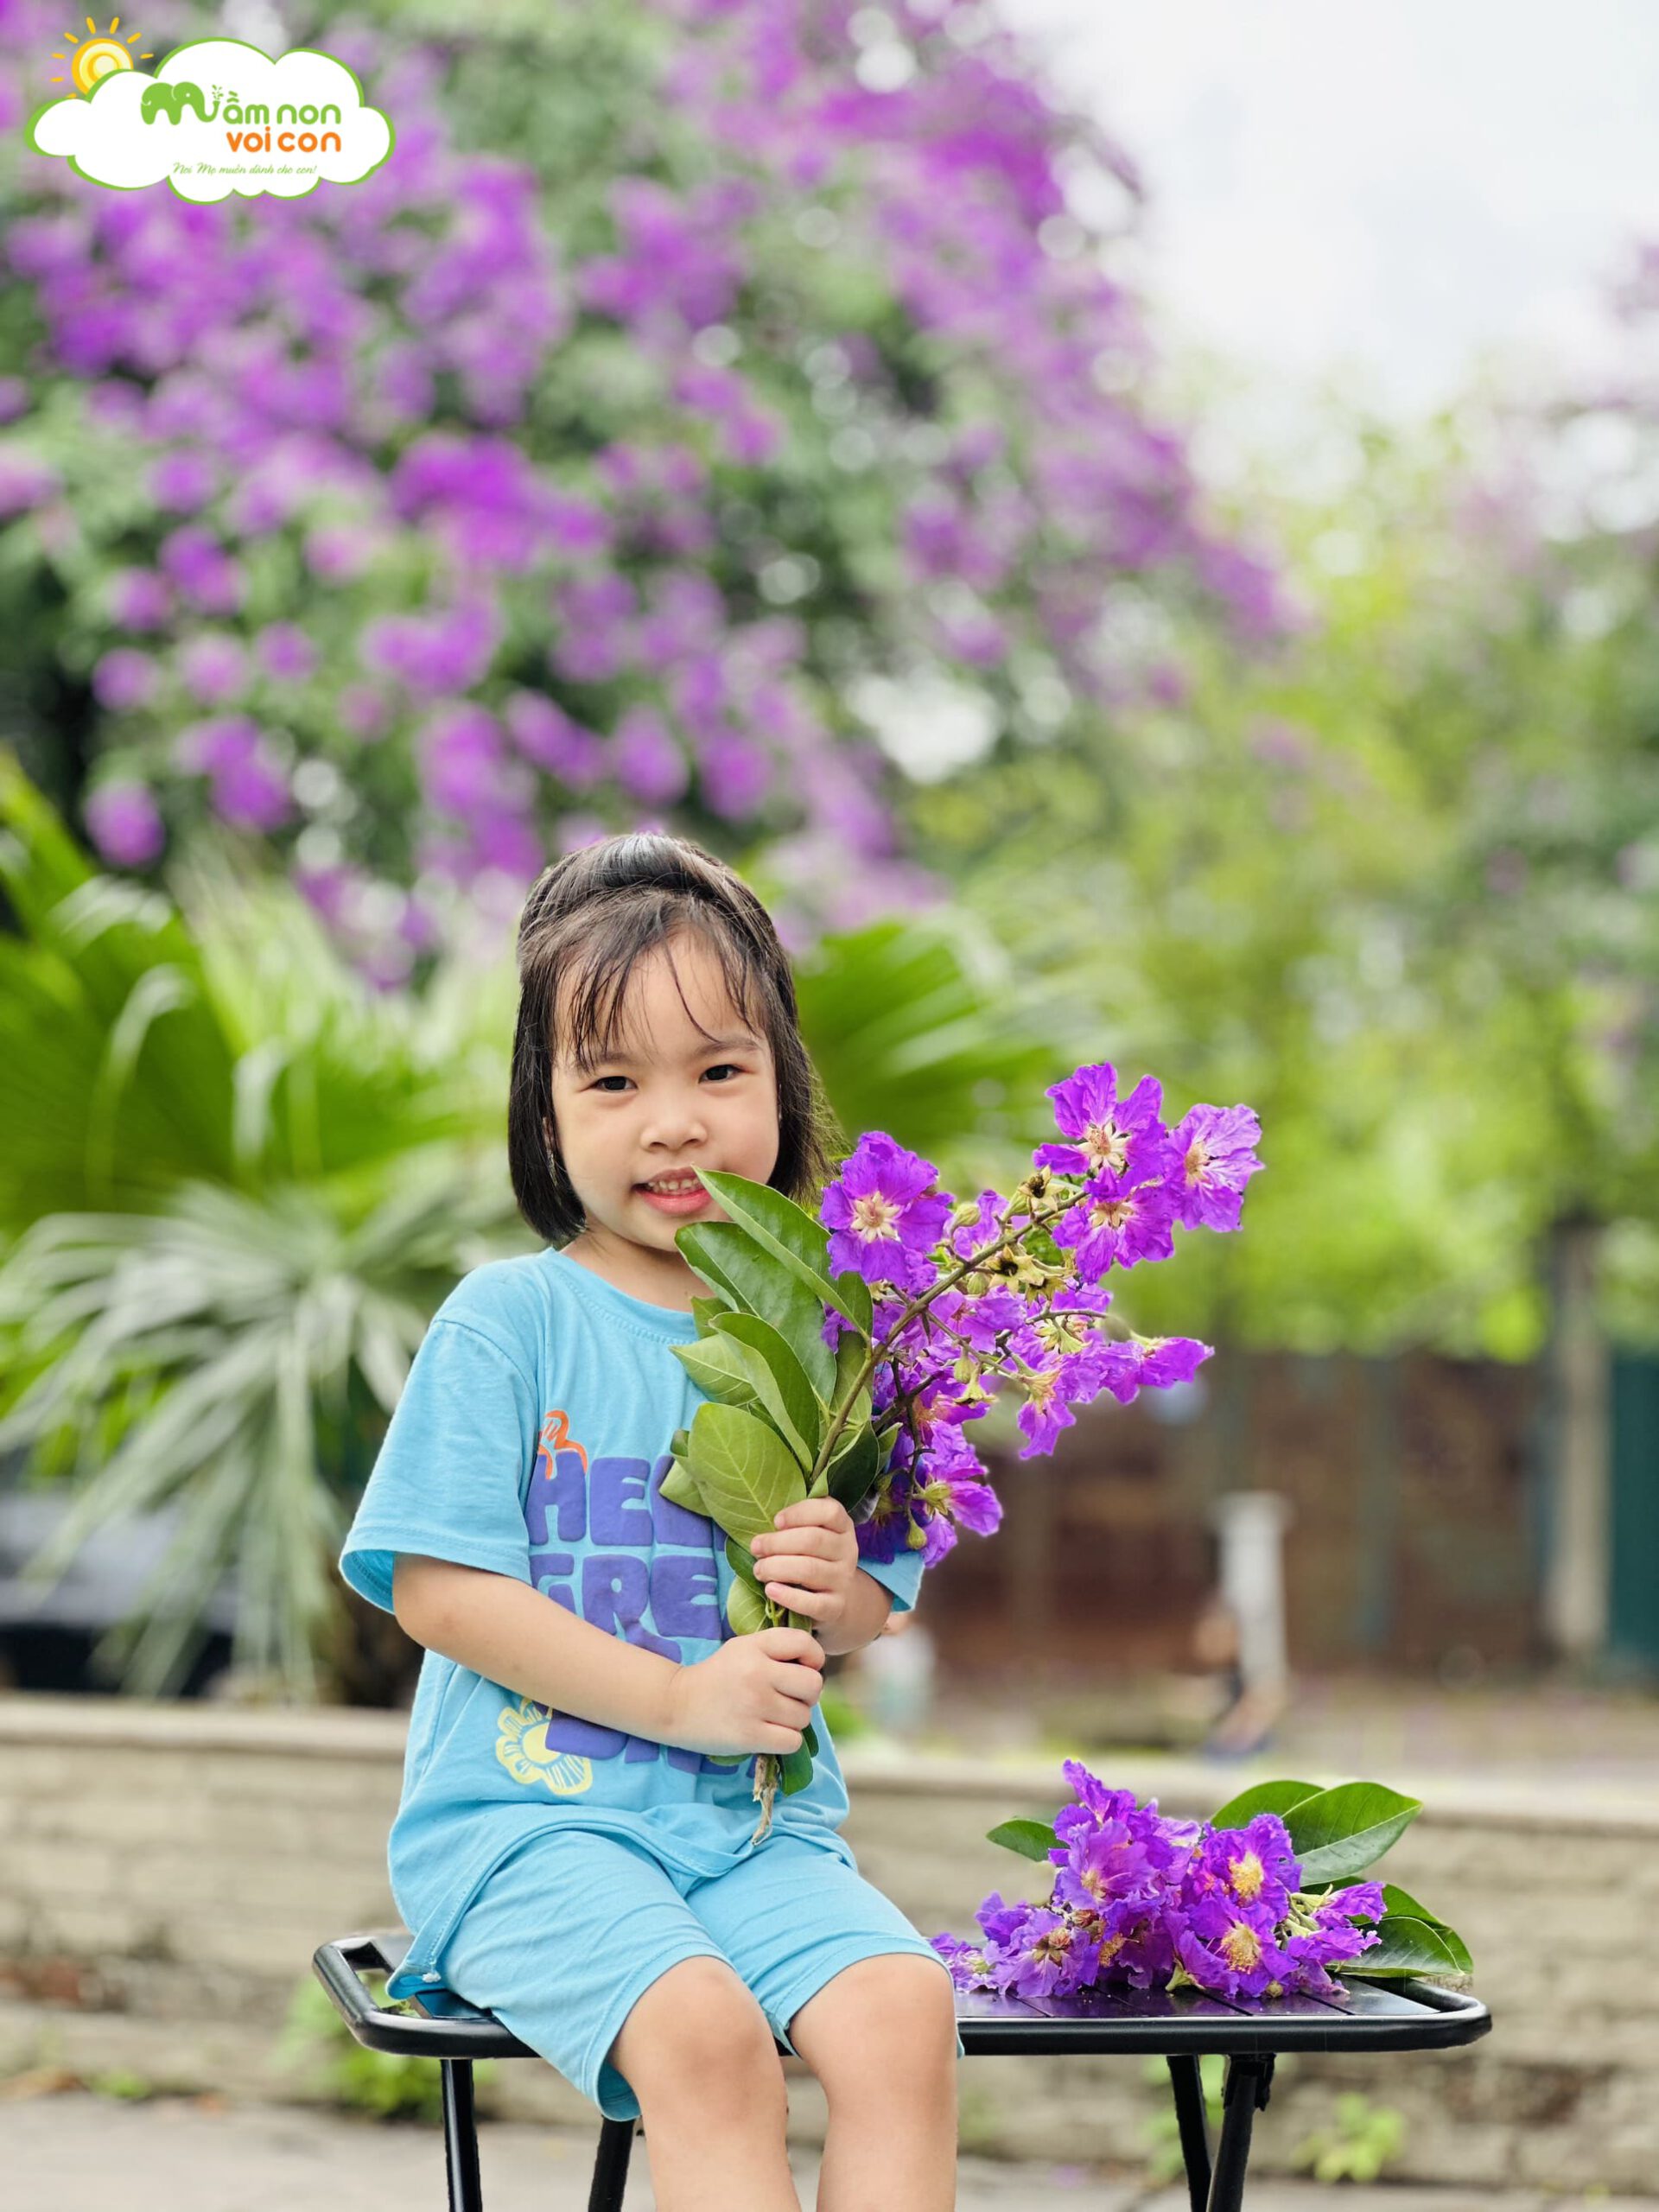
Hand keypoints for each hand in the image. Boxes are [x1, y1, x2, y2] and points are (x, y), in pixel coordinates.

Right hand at [662, 1626, 823, 1757]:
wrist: (676, 1704)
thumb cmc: (718, 1676)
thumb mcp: (743, 1648)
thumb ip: (777, 1649)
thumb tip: (816, 1666)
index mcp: (756, 1646)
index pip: (806, 1646)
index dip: (813, 1659)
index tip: (801, 1669)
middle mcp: (757, 1673)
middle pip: (813, 1685)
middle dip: (807, 1695)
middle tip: (789, 1698)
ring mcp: (754, 1705)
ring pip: (804, 1717)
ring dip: (794, 1720)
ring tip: (773, 1716)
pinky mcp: (749, 1736)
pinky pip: (792, 1742)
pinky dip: (786, 1741)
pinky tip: (770, 1733)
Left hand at [749, 1497, 860, 1632]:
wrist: (838, 1597)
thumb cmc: (813, 1557)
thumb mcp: (812, 1533)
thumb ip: (795, 1523)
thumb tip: (759, 1519)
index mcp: (842, 1526)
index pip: (829, 1512)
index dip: (799, 1513)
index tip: (776, 1521)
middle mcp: (847, 1551)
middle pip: (813, 1540)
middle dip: (777, 1542)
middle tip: (756, 1547)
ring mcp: (843, 1579)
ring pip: (810, 1569)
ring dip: (777, 1568)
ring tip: (759, 1570)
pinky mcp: (835, 1606)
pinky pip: (813, 1603)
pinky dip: (788, 1597)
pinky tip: (770, 1590)